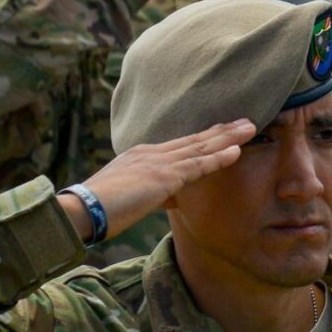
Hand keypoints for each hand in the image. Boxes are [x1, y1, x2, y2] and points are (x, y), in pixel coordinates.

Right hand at [57, 119, 256, 241]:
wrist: (81, 210)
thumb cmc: (100, 209)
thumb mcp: (133, 197)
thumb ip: (156, 194)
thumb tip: (172, 199)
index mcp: (142, 156)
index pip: (181, 144)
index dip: (204, 137)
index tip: (223, 130)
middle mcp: (152, 153)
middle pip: (194, 139)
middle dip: (222, 130)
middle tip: (245, 121)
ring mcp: (158, 162)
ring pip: (200, 147)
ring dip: (228, 137)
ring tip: (250, 128)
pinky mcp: (163, 176)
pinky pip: (197, 165)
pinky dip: (219, 157)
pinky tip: (236, 151)